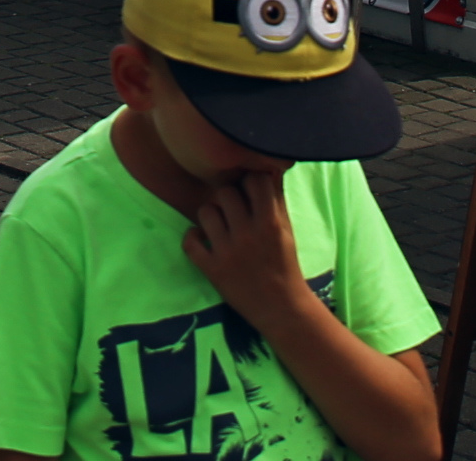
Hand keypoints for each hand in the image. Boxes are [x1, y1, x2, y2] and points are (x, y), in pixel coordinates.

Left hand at [180, 171, 307, 316]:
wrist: (281, 308)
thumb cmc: (285, 264)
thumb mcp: (286, 230)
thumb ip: (276, 198)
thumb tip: (268, 167)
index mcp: (270, 222)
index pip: (253, 180)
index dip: (250, 181)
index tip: (250, 190)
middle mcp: (247, 234)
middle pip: (225, 192)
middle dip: (229, 197)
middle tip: (234, 209)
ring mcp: (227, 251)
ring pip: (205, 211)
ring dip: (211, 215)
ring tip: (220, 225)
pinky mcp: (211, 269)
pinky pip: (189, 241)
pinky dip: (193, 237)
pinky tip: (204, 239)